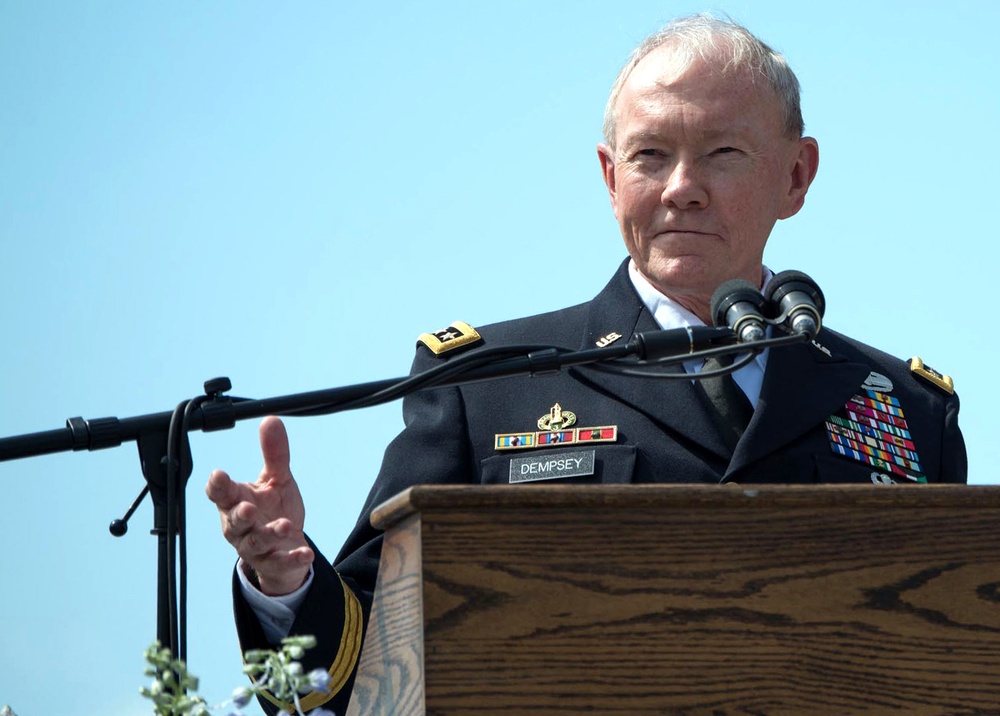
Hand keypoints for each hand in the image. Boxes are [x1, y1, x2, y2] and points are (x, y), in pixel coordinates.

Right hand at [206, 416, 313, 595]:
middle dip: (239, 515)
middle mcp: (240, 526)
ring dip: (269, 533)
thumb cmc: (274, 509)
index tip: (218, 475)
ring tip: (286, 525)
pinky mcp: (273, 563)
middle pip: (233, 522)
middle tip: (248, 507)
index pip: (220, 493)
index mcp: (236, 501)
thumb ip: (273, 454)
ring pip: (256, 542)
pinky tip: (306, 552)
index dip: (217, 485)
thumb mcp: (276, 479)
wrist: (285, 547)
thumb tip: (270, 419)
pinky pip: (280, 562)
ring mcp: (255, 547)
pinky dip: (293, 558)